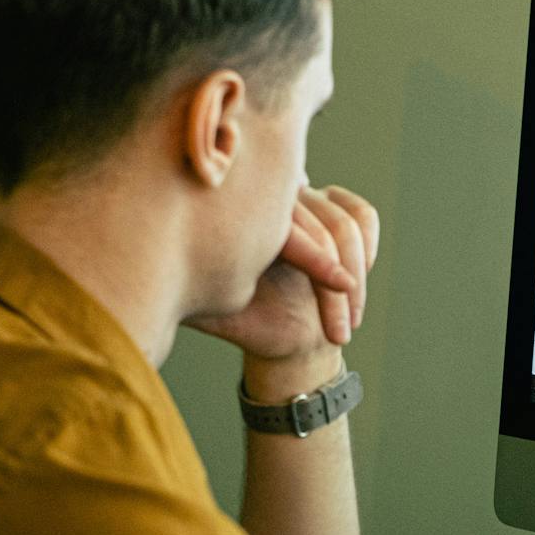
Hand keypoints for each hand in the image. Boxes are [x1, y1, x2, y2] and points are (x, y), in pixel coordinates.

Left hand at [188, 185, 380, 373]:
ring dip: (355, 278)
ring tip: (343, 328)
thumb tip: (165, 288)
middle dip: (335, 285)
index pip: (286, 228)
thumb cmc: (246, 324)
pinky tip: (357, 283)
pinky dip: (368, 248)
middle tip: (339, 333)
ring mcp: (309, 201)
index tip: (338, 289)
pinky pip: (364, 216)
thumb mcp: (213, 312)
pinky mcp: (339, 207)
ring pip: (346, 225)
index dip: (316, 258)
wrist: (286, 334)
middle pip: (320, 227)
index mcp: (243, 219)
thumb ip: (193, 297)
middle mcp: (276, 202)